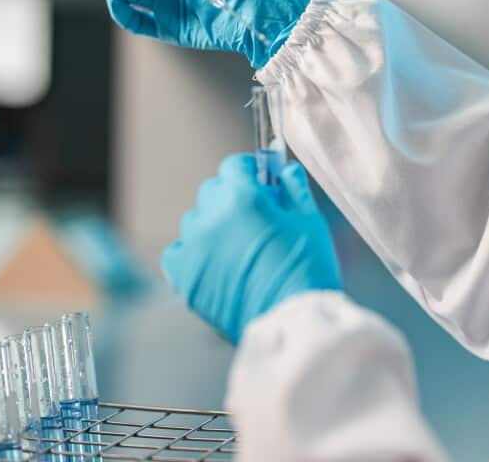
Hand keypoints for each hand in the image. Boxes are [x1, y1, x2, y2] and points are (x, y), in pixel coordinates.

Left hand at [163, 154, 342, 342]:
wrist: (293, 321)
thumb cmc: (307, 269)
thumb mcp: (310, 220)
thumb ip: (293, 188)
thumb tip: (283, 172)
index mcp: (241, 197)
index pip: (234, 166)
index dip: (249, 173)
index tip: (259, 185)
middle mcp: (210, 217)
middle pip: (212, 191)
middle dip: (231, 199)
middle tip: (253, 221)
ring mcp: (193, 247)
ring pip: (196, 222)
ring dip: (213, 228)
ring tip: (238, 251)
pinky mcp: (183, 276)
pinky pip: (179, 252)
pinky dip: (194, 254)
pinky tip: (217, 265)